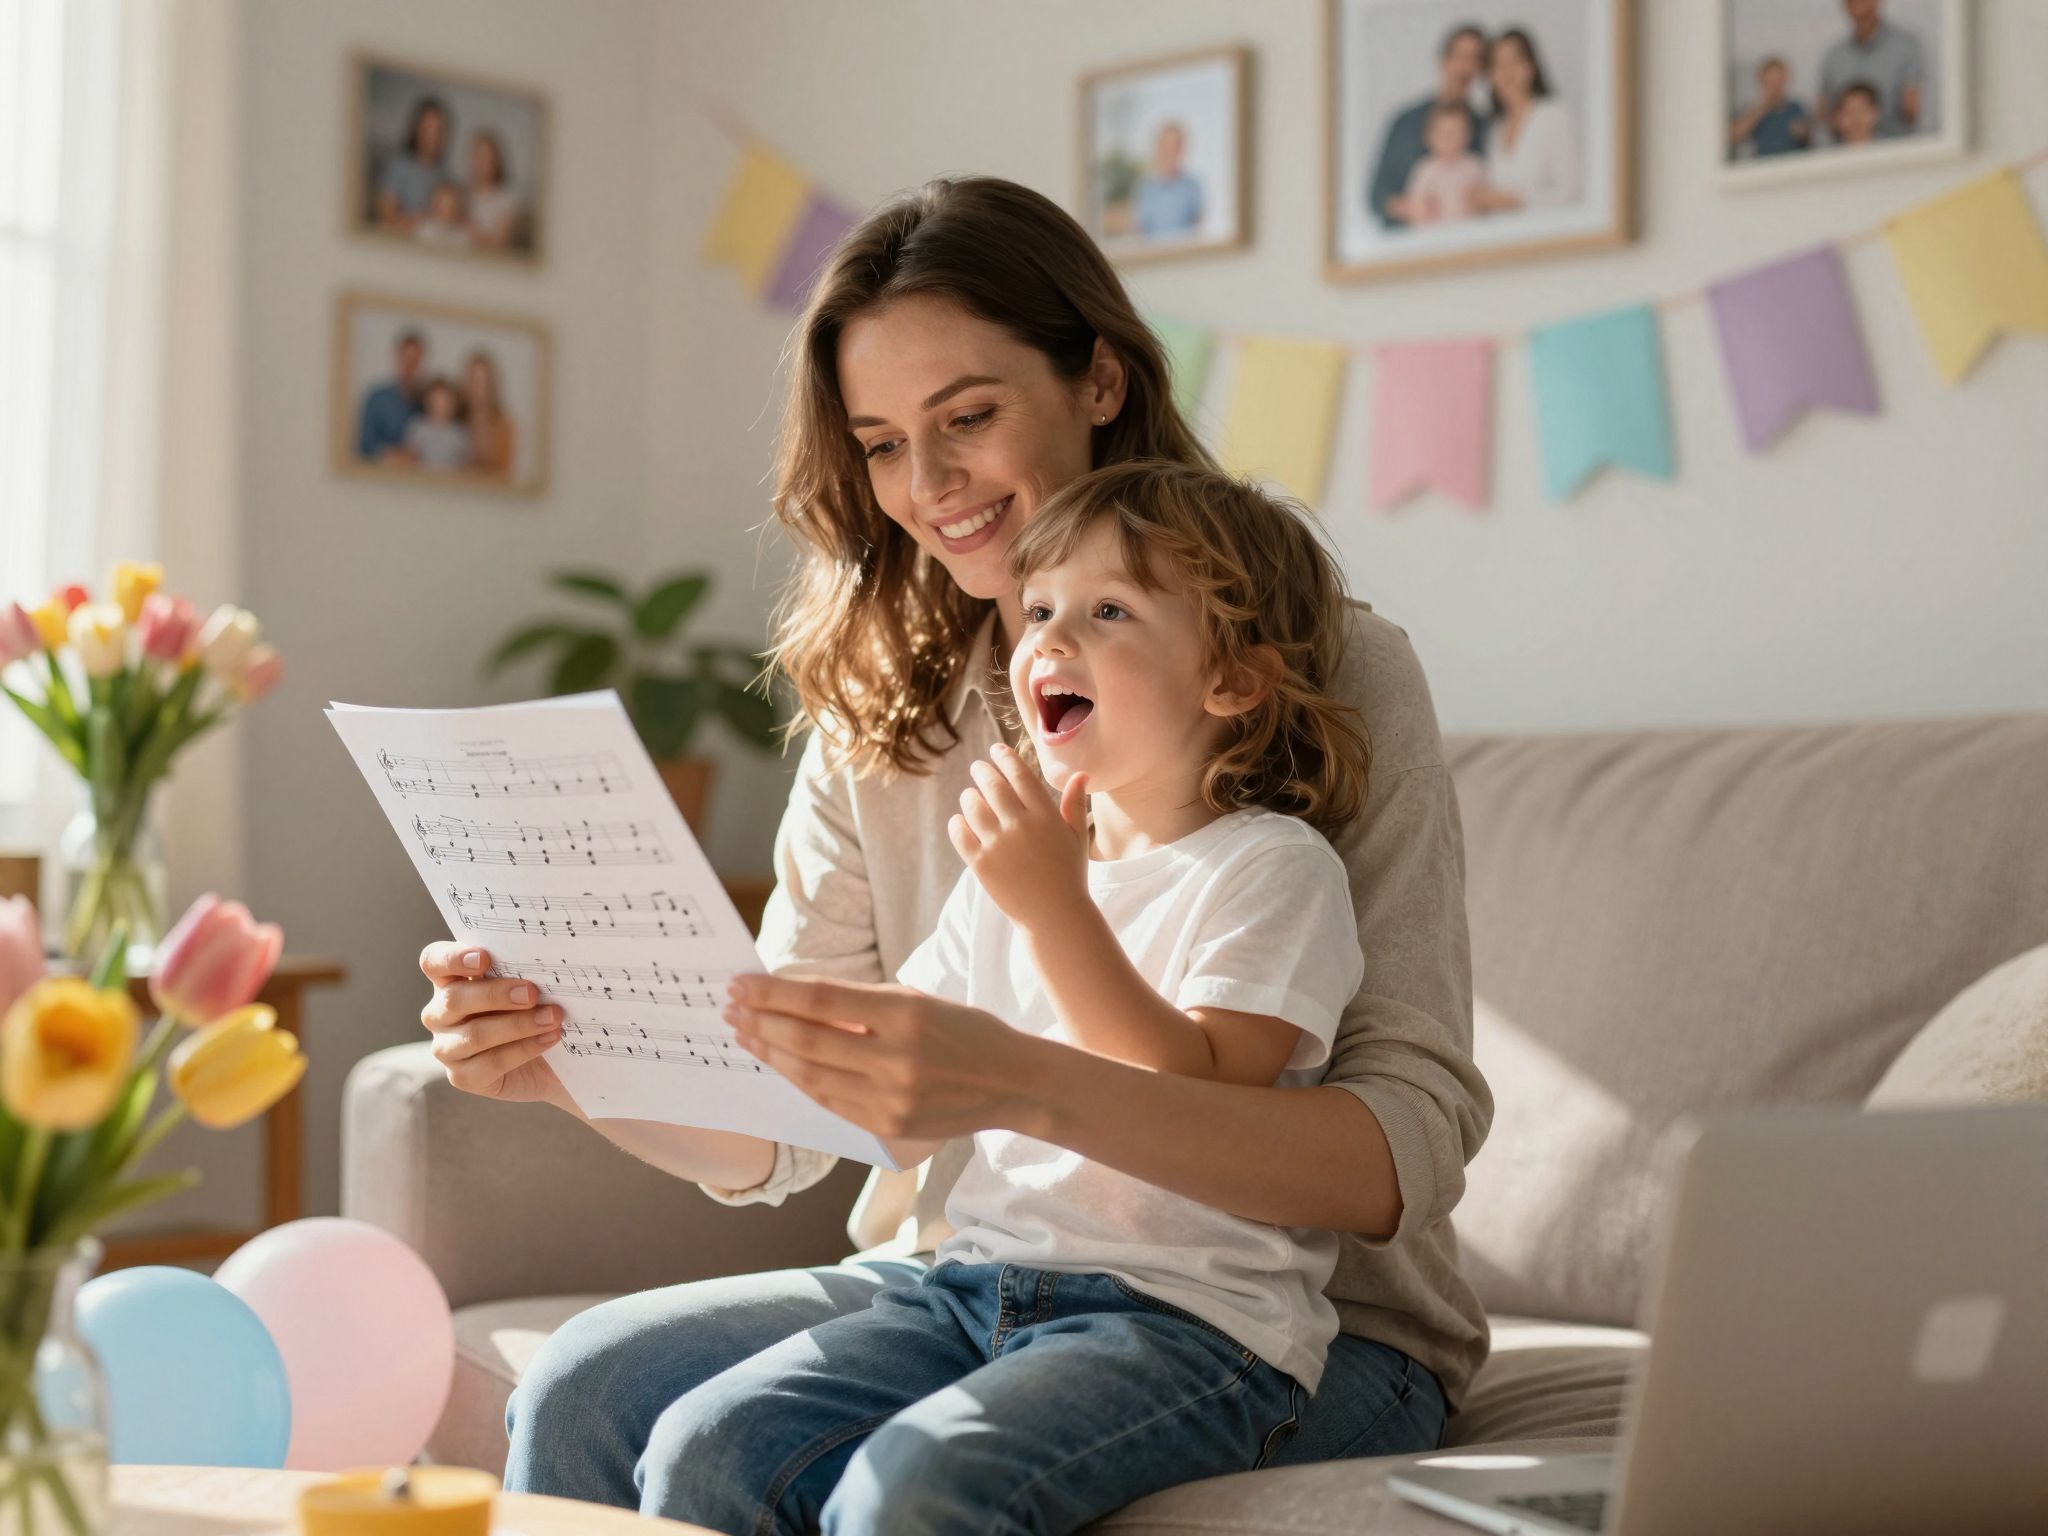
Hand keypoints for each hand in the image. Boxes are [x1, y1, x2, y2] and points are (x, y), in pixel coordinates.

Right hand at [417, 941, 566, 1104]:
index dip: (452, 958)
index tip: (484, 958)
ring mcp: (446, 1047)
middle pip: (454, 999)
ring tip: (553, 1017)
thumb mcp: (527, 985)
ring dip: (518, 1025)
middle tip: (532, 993)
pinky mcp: (462, 1077)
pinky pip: (490, 1063)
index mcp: (449, 980)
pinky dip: (524, 1049)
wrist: (550, 1058)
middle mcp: (440, 1013)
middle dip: (496, 994)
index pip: (433, 961)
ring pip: (474, 1035)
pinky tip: (549, 1038)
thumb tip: (544, 958)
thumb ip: (522, 970)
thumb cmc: (534, 1009)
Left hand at [723, 974, 1046, 1141]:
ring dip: (770, 1052)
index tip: (741, 984)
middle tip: (730, 1007)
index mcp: (905, 1014)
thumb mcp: (918, 1001)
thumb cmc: (964, 1032)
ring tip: (745, 1034)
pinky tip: (779, 1064)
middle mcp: (896, 1058)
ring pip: (810, 1075)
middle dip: (761, 1021)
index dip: (773, 992)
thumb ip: (860, 1003)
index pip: (821, 999)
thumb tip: (793, 998)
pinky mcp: (888, 1127)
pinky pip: (828, 1101)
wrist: (1014, 1083)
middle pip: (807, 1039)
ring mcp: (891, 1098)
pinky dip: (798, 1081)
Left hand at [949, 743, 1088, 932]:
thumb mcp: (1077, 838)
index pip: (1020, 775)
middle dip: (982, 771)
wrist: (1054, 916)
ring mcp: (999, 845)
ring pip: (972, 806)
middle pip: (992, 785)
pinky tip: (960, 821)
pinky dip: (957, 823)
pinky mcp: (981, 864)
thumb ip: (1075, 804)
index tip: (996, 750)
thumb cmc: (1068, 875)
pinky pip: (960, 833)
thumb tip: (1080, 774)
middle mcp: (1021, 826)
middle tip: (978, 768)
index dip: (1005, 758)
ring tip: (970, 796)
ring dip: (969, 796)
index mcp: (1046, 816)